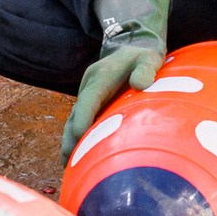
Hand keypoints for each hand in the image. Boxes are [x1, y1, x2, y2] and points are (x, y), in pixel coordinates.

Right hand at [60, 0, 169, 161]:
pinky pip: (79, 122)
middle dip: (70, 136)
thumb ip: (146, 69)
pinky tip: (74, 159)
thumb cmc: (144, 58)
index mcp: (101, 76)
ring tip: (67, 165)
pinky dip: (75, 139)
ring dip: (69, 141)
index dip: (83, 117)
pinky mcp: (91, 105)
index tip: (79, 136)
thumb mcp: (149, 58)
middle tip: (68, 159)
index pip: (89, 98)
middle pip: (75, 113)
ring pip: (73, 120)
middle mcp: (89, 87)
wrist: (133, 50)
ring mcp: (88, 96)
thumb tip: (141, 84)